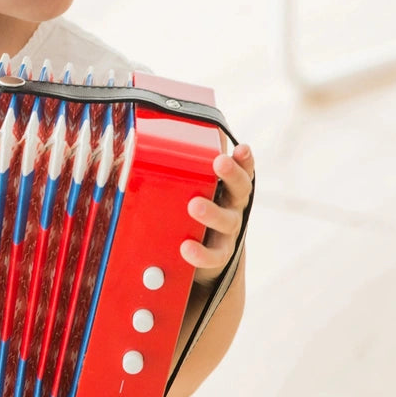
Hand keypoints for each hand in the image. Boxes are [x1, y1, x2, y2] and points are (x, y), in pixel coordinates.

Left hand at [180, 143, 254, 287]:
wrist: (197, 255)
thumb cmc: (188, 211)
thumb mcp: (187, 189)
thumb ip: (178, 170)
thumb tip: (152, 141)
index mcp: (226, 187)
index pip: (240, 170)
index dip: (243, 160)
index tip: (241, 148)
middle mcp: (232, 206)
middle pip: (240, 189)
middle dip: (232, 174)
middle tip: (220, 162)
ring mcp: (228, 231)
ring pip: (227, 221)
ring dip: (212, 212)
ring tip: (194, 206)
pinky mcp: (218, 255)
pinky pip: (214, 255)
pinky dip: (201, 253)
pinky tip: (187, 247)